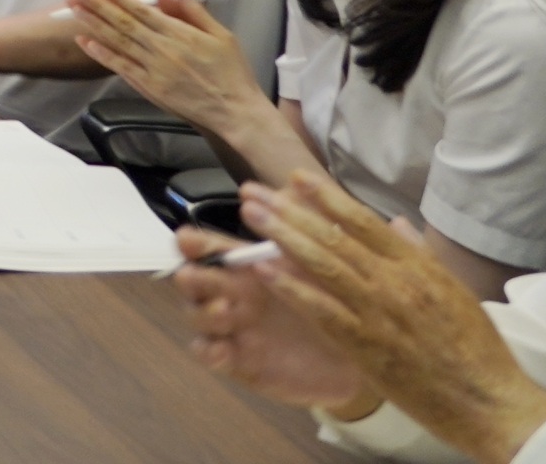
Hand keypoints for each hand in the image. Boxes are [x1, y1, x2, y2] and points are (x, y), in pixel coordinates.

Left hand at [66, 0, 270, 141]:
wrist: (234, 111)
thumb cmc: (232, 72)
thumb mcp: (222, 35)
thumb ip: (194, 12)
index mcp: (179, 34)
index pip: (141, 10)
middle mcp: (162, 50)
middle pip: (122, 23)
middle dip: (96, 5)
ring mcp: (153, 70)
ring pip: (117, 42)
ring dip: (93, 24)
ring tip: (72, 10)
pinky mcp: (149, 88)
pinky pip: (121, 67)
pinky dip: (101, 54)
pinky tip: (85, 42)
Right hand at [170, 225, 370, 411]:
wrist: (358, 359)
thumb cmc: (335, 304)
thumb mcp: (323, 265)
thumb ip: (307, 228)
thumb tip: (294, 185)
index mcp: (248, 268)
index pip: (211, 249)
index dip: (195, 243)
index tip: (187, 239)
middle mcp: (232, 293)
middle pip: (194, 279)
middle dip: (191, 276)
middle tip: (193, 275)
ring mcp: (233, 328)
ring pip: (196, 316)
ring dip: (203, 312)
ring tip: (225, 310)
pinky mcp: (239, 361)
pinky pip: (211, 355)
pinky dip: (210, 352)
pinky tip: (222, 351)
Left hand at [239, 168, 545, 463]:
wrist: (489, 402)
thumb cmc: (476, 349)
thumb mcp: (454, 291)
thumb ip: (419, 255)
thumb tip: (395, 222)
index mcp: (418, 267)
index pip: (364, 222)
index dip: (327, 197)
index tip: (295, 178)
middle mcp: (396, 283)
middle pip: (335, 237)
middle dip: (291, 211)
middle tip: (254, 191)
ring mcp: (380, 314)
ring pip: (324, 266)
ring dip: (284, 238)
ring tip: (252, 217)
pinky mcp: (368, 347)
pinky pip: (323, 312)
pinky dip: (293, 289)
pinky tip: (266, 271)